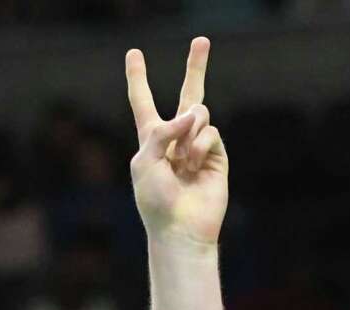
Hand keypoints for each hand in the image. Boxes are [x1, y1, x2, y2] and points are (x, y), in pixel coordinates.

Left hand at [126, 36, 227, 246]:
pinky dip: (199, 147)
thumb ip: (161, 132)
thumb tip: (192, 115)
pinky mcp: (216, 154)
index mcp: (150, 141)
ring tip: (183, 162)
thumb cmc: (155, 201)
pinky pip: (210, 132)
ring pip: (198, 112)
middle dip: (196, 67)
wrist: (180, 228)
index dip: (138, 79)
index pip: (143, 103)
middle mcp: (176, 139)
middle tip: (202, 40)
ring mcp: (198, 145)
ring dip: (188, 132)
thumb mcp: (144, 162)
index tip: (133, 54)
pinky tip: (194, 168)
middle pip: (188, 94)